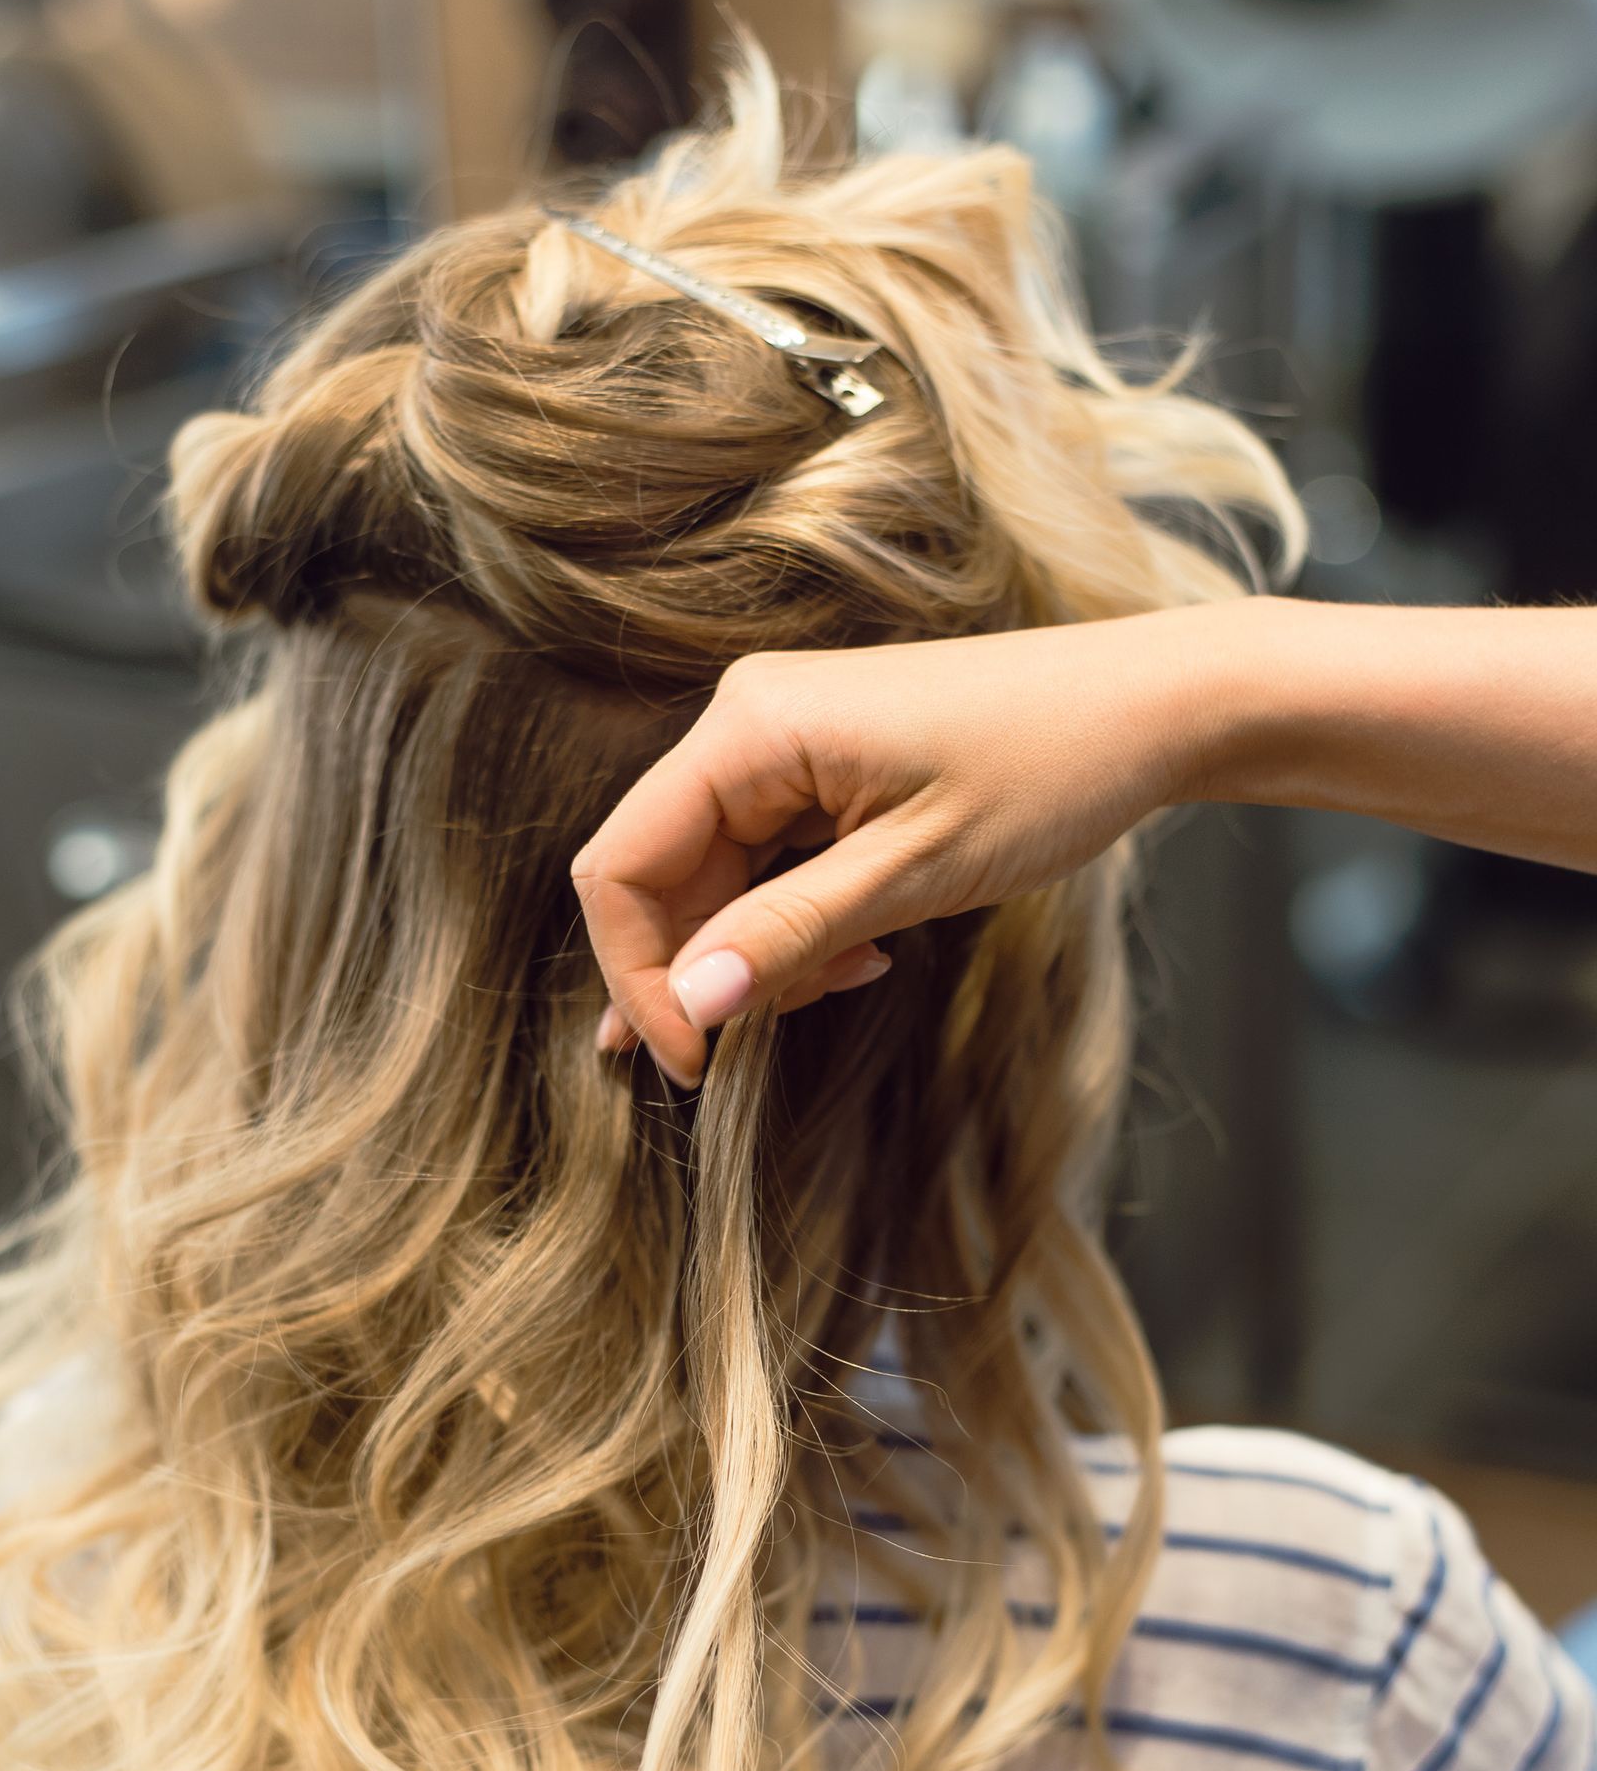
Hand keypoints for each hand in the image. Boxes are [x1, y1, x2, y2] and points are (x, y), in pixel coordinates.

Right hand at [573, 609, 1231, 1085]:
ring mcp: (781, 741)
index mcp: (751, 728)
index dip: (637, 977)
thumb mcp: (913, 874)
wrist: (1151, 710)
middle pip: (657, 878)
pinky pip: (763, 862)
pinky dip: (794, 924)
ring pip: (711, 880)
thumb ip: (787, 935)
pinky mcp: (818, 766)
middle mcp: (746, 721)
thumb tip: (688, 1005)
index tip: (692, 1061)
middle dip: (705, 973)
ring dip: (758, 956)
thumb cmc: (1049, 771)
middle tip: (769, 1041)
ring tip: (851, 976)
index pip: (618, 867)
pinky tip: (860, 952)